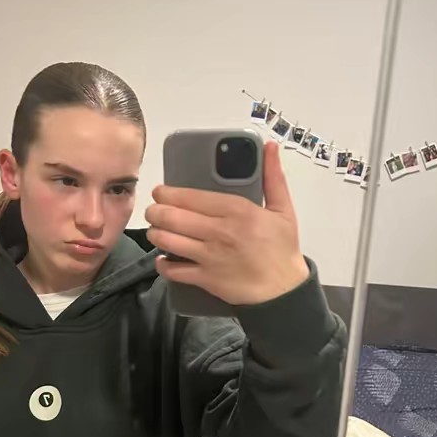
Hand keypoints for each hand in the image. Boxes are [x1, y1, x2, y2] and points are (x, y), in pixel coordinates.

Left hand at [145, 141, 309, 305]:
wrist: (283, 291)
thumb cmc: (281, 249)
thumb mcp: (283, 210)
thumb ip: (273, 178)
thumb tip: (269, 146)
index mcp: (237, 210)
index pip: (191, 197)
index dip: (167, 193)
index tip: (160, 192)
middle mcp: (219, 231)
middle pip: (172, 217)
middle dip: (155, 212)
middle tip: (153, 211)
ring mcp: (209, 257)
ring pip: (168, 241)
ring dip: (155, 234)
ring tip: (155, 231)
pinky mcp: (205, 279)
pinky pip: (173, 271)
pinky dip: (162, 264)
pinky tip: (163, 259)